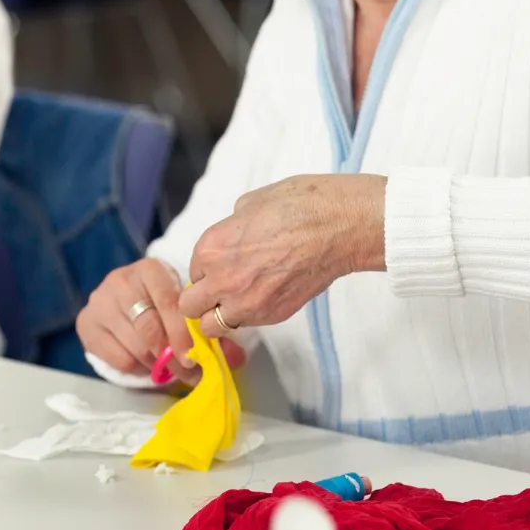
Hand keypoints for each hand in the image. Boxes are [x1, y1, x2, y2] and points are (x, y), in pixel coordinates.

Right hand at [76, 258, 196, 377]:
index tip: (193, 358)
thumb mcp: (178, 301)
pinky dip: (138, 368)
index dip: (182, 334)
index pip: (168, 302)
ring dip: (156, 364)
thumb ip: (199, 326)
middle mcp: (120, 281)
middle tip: (186, 371)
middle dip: (171, 356)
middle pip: (149, 327)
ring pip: (136, 347)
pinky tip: (144, 363)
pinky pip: (119, 359)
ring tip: (166, 367)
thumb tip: (228, 356)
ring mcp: (99, 302)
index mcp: (149, 269)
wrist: (124, 297)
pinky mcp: (86, 323)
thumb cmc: (159, 301)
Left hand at [182, 174, 387, 338]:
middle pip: (191, 306)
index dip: (206, 267)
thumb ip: (231, 226)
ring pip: (212, 326)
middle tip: (220, 287)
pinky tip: (264, 297)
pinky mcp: (272, 316)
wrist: (339, 227)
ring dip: (219, 314)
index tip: (221, 263)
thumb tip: (233, 233)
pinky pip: (246, 325)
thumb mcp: (251, 203)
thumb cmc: (299, 205)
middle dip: (202, 297)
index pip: (192, 270)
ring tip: (237, 300)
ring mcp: (247, 304)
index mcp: (211, 248)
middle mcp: (222, 281)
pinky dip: (248, 317)